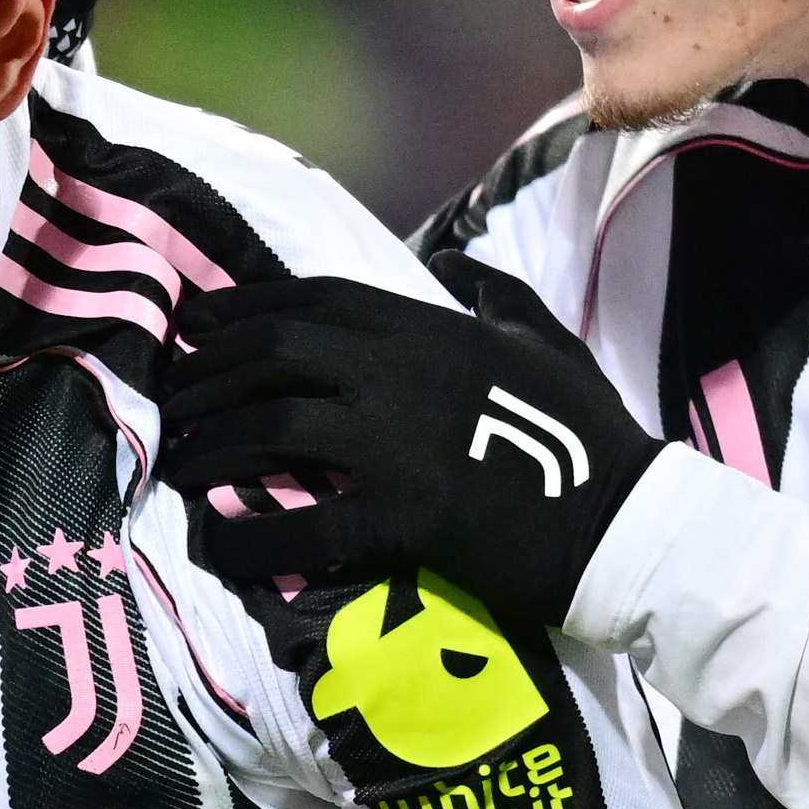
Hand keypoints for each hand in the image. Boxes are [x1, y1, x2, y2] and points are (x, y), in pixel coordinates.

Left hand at [155, 258, 665, 629]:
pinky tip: (218, 548)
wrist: (632, 522)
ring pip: (271, 429)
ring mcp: (401, 444)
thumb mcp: (546, 343)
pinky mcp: (406, 516)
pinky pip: (304, 526)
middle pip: (275, 355)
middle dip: (211, 374)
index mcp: (434, 329)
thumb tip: (451, 259)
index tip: (199, 324)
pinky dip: (250, 539)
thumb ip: (493, 296)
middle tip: (175, 401)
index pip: (316, 301)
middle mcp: (405, 374)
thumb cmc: (591, 435)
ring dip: (211, 446)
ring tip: (179, 465)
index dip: (246, 308)